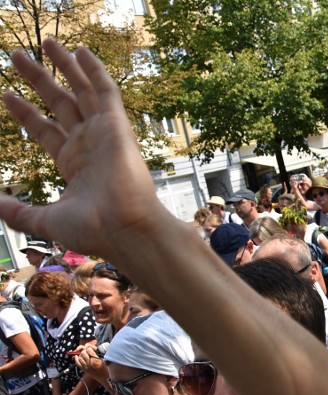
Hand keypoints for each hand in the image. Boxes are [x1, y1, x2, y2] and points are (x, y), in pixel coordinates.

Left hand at [0, 39, 167, 259]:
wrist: (125, 227)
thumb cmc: (93, 230)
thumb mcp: (45, 219)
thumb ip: (17, 211)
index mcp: (73, 164)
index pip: (45, 129)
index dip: (25, 111)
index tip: (7, 94)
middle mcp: (88, 144)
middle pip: (59, 103)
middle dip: (38, 79)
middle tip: (16, 57)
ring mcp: (103, 133)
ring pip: (81, 91)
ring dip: (64, 66)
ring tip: (45, 41)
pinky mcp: (117, 126)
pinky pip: (105, 91)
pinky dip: (94, 70)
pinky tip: (80, 50)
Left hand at [74, 345, 107, 386]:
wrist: (105, 378)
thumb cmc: (106, 368)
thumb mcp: (103, 359)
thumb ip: (97, 354)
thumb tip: (91, 349)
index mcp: (96, 359)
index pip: (89, 350)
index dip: (89, 348)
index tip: (91, 348)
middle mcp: (90, 363)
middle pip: (83, 353)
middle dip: (85, 351)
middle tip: (87, 351)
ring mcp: (86, 367)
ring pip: (79, 358)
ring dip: (81, 355)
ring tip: (84, 354)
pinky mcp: (84, 370)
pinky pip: (77, 363)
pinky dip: (76, 359)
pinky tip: (76, 356)